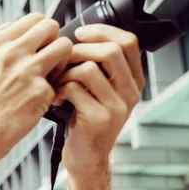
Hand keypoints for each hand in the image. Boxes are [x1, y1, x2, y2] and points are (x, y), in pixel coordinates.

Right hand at [0, 13, 72, 158]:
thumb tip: (11, 25)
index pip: (34, 18)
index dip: (41, 30)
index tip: (40, 44)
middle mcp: (12, 54)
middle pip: (52, 26)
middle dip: (54, 40)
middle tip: (49, 57)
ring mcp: (28, 72)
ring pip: (64, 47)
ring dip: (62, 60)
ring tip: (51, 75)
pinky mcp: (40, 92)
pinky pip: (60, 81)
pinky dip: (54, 91)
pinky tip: (42, 99)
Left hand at [54, 24, 145, 176]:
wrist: (86, 158)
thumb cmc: (85, 120)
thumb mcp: (98, 91)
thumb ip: (96, 68)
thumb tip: (73, 38)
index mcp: (133, 80)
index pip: (128, 42)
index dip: (102, 32)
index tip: (79, 33)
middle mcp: (130, 92)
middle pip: (110, 51)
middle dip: (78, 50)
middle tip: (61, 61)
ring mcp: (117, 106)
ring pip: (88, 69)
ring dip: (64, 72)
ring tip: (56, 83)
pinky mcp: (99, 118)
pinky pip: (74, 89)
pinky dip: (59, 89)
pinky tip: (56, 99)